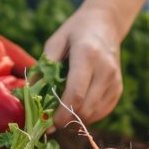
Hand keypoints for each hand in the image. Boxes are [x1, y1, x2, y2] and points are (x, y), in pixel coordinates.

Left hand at [43, 6, 124, 128]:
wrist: (105, 24)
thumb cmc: (75, 32)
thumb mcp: (55, 42)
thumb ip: (43, 68)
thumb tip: (29, 94)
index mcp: (87, 55)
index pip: (76, 94)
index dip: (61, 113)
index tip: (47, 123)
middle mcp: (105, 70)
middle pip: (86, 108)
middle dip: (66, 119)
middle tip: (51, 119)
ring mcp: (115, 80)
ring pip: (94, 114)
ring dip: (76, 118)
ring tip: (63, 109)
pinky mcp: (118, 89)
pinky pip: (102, 112)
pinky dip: (87, 115)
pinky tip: (77, 105)